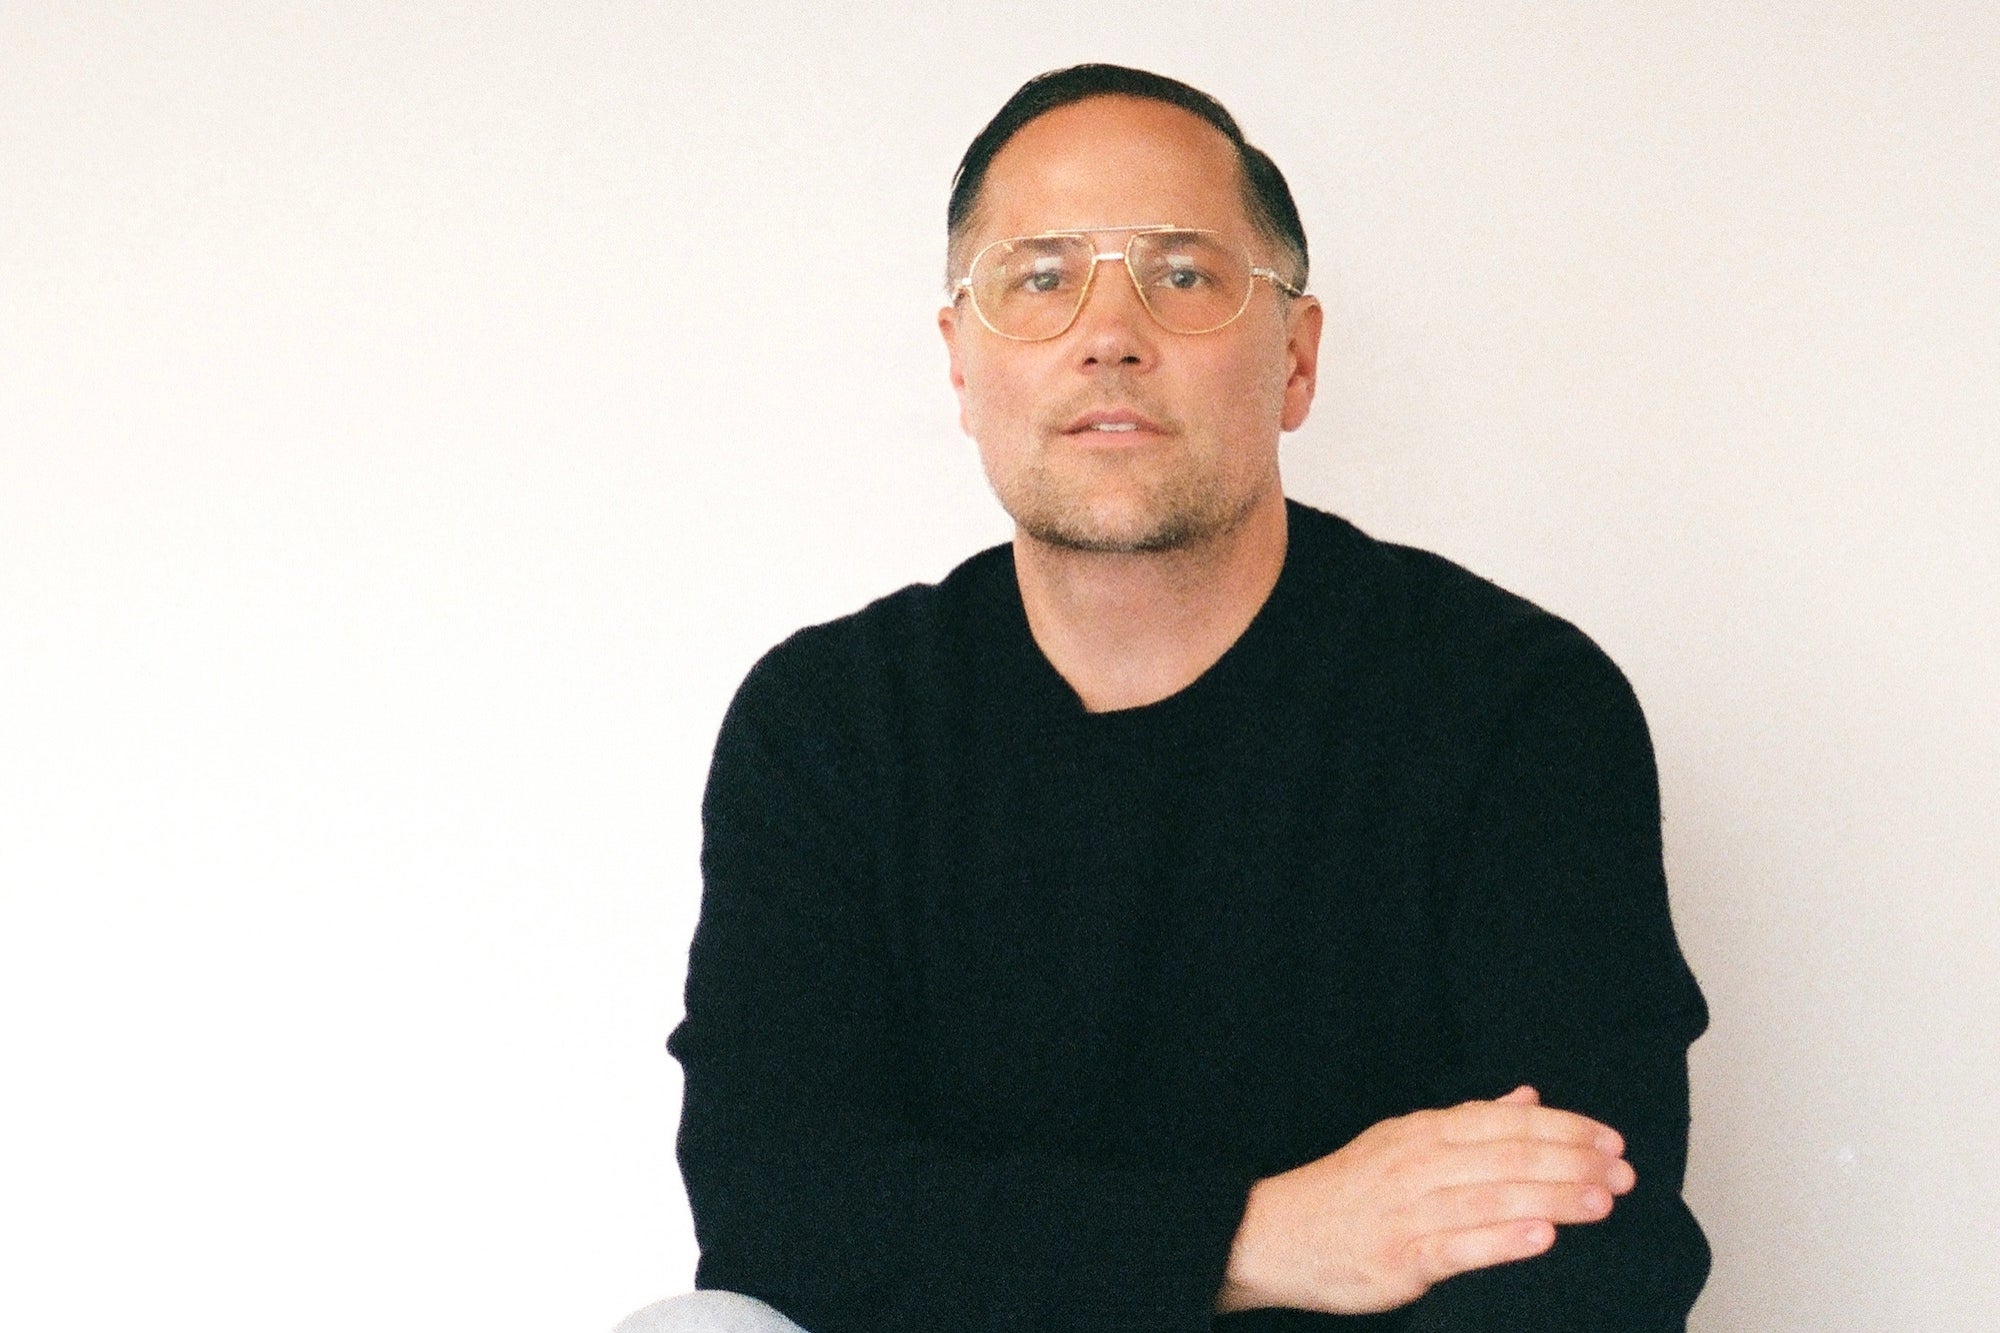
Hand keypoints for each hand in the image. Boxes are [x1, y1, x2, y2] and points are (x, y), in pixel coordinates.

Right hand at [1214, 1086, 1635, 1315]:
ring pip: (1493, 1196)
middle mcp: (1418, 1163)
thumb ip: (1468, 1121)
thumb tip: (1527, 1097)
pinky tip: (1542, 1237)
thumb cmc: (1348, 1190)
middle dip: (1572, 1162)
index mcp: (1422, 1130)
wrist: (1276, 1234)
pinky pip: (1459, 1246)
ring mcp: (1410, 1210)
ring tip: (1601, 1201)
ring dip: (1553, 1197)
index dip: (1563, 1127)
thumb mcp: (1402, 1140)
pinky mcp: (1401, 1257)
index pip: (1504, 1121)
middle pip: (1508, 1155)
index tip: (1610, 1140)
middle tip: (1623, 1173)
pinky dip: (1502, 1239)